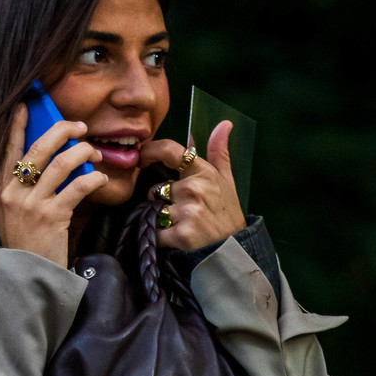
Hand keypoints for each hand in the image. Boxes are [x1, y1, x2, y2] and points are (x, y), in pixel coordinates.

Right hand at [0, 108, 104, 267]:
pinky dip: (93, 180)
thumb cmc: (25, 242)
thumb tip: (50, 155)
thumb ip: (22, 186)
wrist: (27, 277)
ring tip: (94, 152)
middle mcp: (11, 192)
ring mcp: (30, 204)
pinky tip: (101, 180)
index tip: (26, 105)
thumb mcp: (12, 212)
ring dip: (82, 152)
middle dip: (62, 130)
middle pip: (38, 148)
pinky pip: (77, 187)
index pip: (6, 148)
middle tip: (80, 127)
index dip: (16, 124)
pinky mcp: (52, 217)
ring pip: (61, 163)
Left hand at [145, 121, 246, 252]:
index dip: (151, 150)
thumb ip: (219, 151)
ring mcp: (186, 212)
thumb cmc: (227, 214)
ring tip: (180, 226)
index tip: (142, 156)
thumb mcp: (226, 181)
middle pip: (156, 190)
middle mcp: (193, 189)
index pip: (170, 151)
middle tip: (181, 213)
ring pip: (153, 211)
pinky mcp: (180, 235)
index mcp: (202, 173)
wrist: (233, 251)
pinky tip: (175, 240)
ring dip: (160, 220)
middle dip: (161, 202)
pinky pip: (155, 233)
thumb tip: (224, 124)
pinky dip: (160, 239)